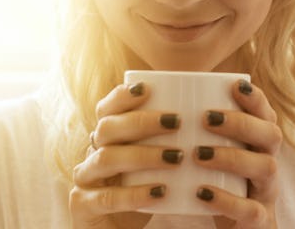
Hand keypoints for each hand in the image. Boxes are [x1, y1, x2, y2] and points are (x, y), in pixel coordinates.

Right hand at [68, 83, 182, 228]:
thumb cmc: (149, 192)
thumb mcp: (158, 165)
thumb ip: (171, 142)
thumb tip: (211, 112)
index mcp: (106, 139)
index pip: (106, 110)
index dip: (122, 96)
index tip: (148, 88)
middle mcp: (91, 153)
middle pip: (107, 128)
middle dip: (141, 121)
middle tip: (176, 121)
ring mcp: (84, 180)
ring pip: (106, 158)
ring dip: (143, 154)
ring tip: (176, 156)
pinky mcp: (83, 206)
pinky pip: (107, 197)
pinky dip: (134, 194)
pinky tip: (160, 191)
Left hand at [194, 80, 282, 228]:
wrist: (231, 226)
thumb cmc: (215, 180)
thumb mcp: (211, 151)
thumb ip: (195, 128)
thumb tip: (150, 93)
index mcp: (259, 142)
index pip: (266, 113)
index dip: (255, 98)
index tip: (234, 85)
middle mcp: (268, 160)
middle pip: (271, 135)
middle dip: (241, 123)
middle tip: (208, 118)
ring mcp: (266, 191)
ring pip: (266, 168)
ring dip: (232, 157)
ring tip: (199, 153)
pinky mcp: (259, 218)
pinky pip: (252, 210)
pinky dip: (227, 201)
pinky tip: (202, 193)